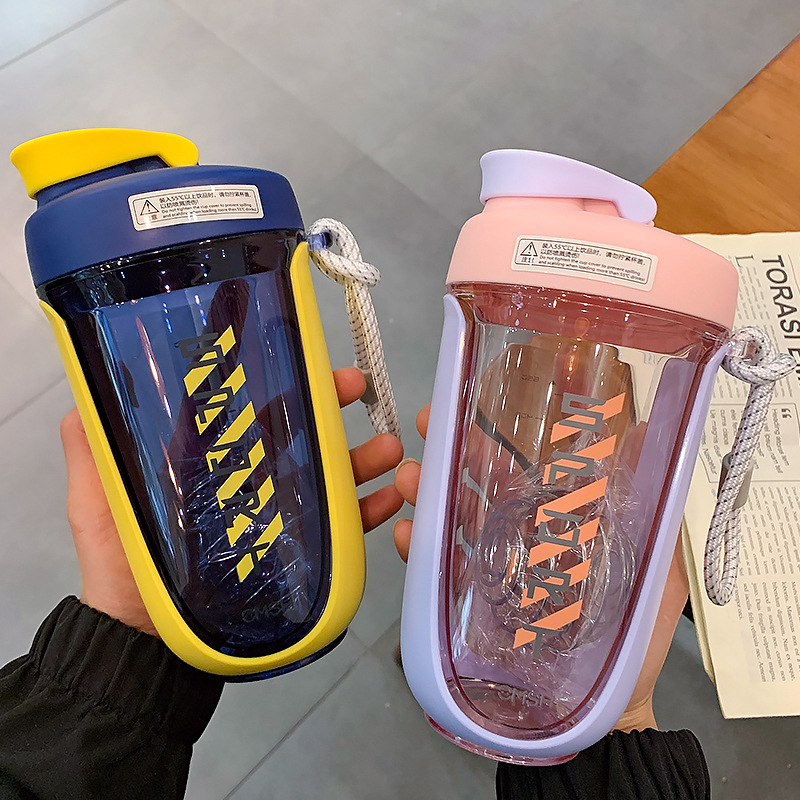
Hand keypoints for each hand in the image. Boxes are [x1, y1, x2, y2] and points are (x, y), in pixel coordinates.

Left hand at [60, 366, 403, 636]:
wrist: (143, 642)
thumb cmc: (121, 568)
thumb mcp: (96, 502)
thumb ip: (91, 450)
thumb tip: (83, 395)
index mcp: (213, 462)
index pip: (254, 411)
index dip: (284, 383)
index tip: (309, 363)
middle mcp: (249, 482)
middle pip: (300, 437)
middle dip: (333, 410)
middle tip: (359, 391)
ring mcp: (274, 518)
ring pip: (328, 479)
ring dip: (363, 460)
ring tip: (390, 451)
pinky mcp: (292, 557)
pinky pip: (337, 532)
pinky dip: (366, 515)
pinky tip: (389, 501)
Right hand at [393, 404, 687, 732]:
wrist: (609, 713)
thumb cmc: (637, 639)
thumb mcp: (653, 569)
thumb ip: (646, 509)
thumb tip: (638, 433)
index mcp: (560, 523)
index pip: (526, 468)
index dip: (499, 435)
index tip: (476, 402)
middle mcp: (521, 539)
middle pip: (480, 487)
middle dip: (451, 452)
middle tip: (427, 422)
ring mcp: (494, 571)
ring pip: (454, 522)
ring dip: (429, 494)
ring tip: (412, 477)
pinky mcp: (472, 606)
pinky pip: (442, 573)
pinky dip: (421, 552)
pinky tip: (410, 533)